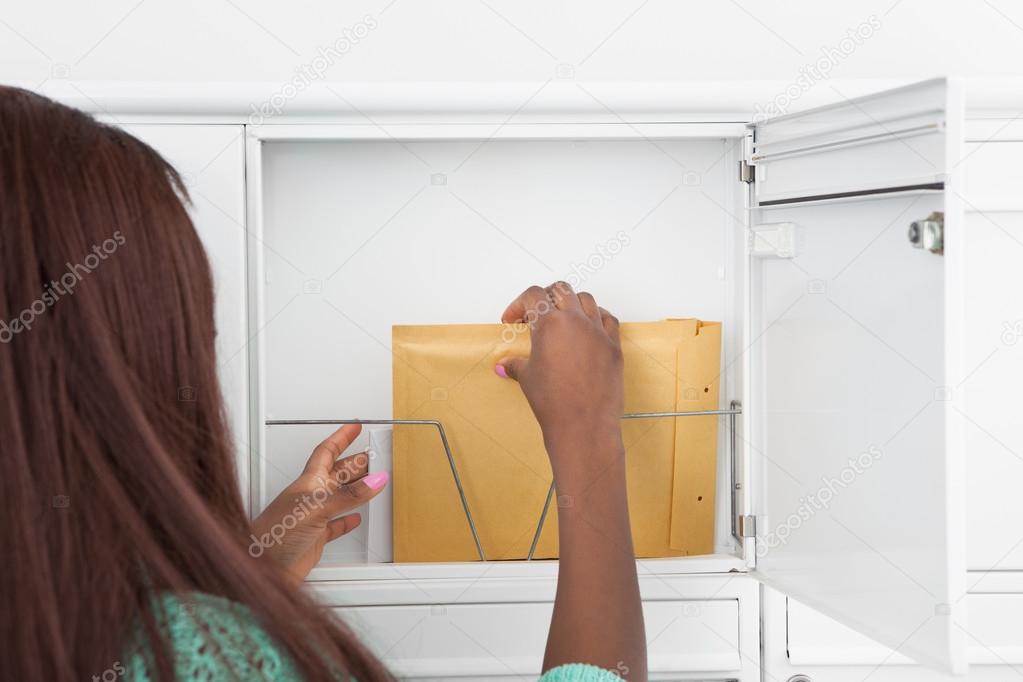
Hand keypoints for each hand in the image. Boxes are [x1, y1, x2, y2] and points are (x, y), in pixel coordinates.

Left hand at [249, 424, 388, 585]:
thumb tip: (375, 480)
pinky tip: (354, 518)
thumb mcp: (316, 508)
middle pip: (338, 472)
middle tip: (373, 454)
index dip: (341, 437)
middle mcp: (311, 497)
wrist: (261, 569)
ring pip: (340, 496)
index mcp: (308, 482)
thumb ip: (348, 495)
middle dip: (356, 461)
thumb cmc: (273, 535)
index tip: (354, 426)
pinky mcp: (315, 538)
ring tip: (372, 479)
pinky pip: (336, 525)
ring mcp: (313, 517)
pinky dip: (347, 520)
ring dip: (356, 487)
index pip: (327, 452)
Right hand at [496, 282, 623, 478]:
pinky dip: (597, 316)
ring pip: (586, 299)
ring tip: (563, 318)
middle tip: (536, 313)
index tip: (513, 319)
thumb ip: (516, 364)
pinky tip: (589, 327)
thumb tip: (506, 365)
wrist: (583, 425)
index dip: (518, 304)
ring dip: (571, 303)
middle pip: (560, 290)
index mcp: (549, 324)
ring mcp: (598, 331)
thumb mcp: (528, 379)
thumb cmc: (554, 403)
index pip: (532, 296)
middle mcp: (575, 321)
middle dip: (545, 297)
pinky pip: (608, 318)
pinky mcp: (613, 345)